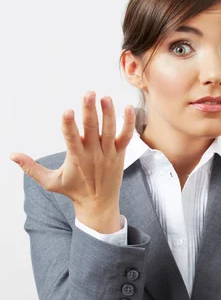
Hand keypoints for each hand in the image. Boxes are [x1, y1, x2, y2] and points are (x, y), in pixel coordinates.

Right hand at [10, 92, 134, 211]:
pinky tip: (129, 107)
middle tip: (89, 94)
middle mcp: (93, 154)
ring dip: (109, 113)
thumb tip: (12, 155)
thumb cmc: (74, 191)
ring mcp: (108, 153)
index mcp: (76, 158)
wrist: (99, 205)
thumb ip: (32, 168)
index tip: (67, 111)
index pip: (71, 139)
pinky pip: (126, 137)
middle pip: (92, 130)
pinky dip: (129, 123)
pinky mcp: (120, 153)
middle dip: (90, 111)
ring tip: (105, 97)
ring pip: (110, 131)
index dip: (69, 125)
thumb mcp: (51, 182)